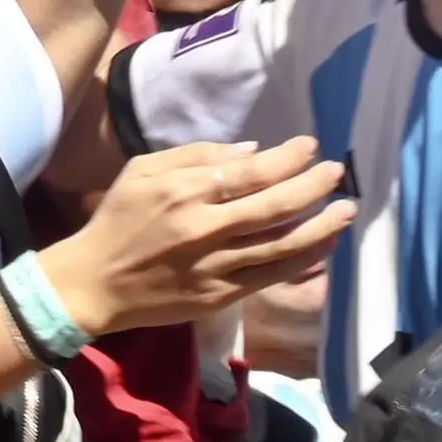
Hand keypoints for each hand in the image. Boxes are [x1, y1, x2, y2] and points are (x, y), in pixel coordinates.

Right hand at [39, 139, 354, 336]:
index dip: (288, 159)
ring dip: (322, 225)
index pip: (250, 172)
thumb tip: (251, 152)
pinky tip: (324, 244)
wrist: (94, 283)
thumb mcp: (142, 171)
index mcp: (183, 192)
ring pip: (282, 245)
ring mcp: (215, 266)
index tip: (310, 146)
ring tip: (346, 209)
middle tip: (337, 172)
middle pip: (274, 206)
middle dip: (314, 186)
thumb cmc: (118, 220)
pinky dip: (304, 259)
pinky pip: (273, 275)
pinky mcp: (221, 295)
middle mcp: (204, 229)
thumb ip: (196, 156)